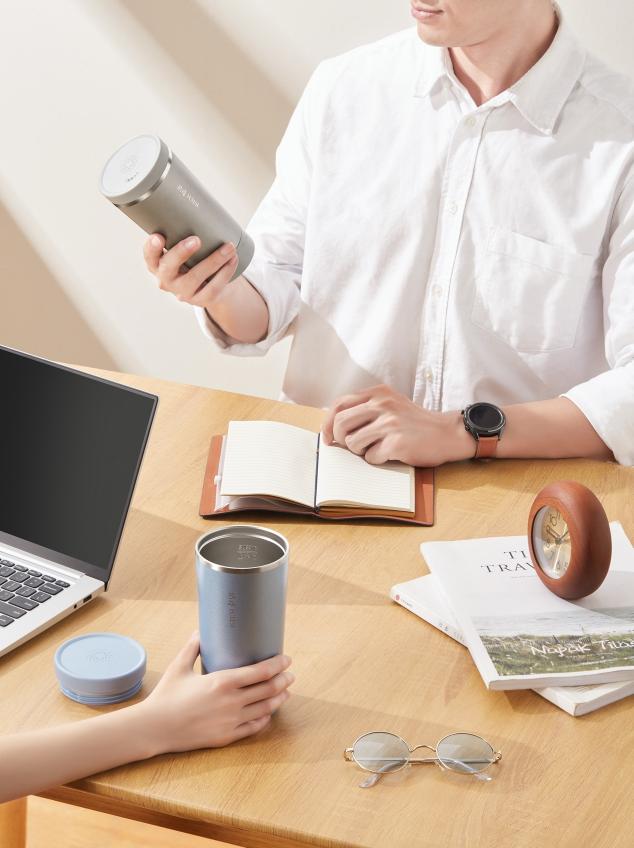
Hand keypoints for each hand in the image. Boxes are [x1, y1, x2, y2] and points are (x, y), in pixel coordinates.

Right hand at [137, 632, 293, 754]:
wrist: (154, 728)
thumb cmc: (166, 695)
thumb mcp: (179, 666)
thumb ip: (193, 647)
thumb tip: (200, 630)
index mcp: (223, 681)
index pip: (261, 672)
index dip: (278, 665)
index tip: (286, 659)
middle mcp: (231, 702)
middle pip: (268, 689)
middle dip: (284, 680)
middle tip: (290, 674)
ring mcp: (231, 721)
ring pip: (265, 709)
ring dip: (279, 699)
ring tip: (286, 692)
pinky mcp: (226, 737)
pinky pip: (253, 728)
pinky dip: (265, 719)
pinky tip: (268, 713)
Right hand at [143, 233, 238, 310]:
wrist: (210, 287)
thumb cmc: (194, 261)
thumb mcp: (185, 250)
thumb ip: (184, 233)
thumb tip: (200, 204)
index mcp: (158, 265)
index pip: (150, 257)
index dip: (151, 248)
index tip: (158, 236)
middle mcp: (167, 280)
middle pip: (169, 268)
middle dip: (181, 253)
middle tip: (195, 240)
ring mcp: (183, 292)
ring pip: (196, 277)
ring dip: (214, 260)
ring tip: (228, 247)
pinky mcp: (201, 300)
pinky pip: (214, 286)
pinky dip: (225, 271)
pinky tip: (233, 260)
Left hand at [321, 384, 472, 466]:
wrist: (446, 433)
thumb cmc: (414, 423)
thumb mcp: (390, 404)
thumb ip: (365, 408)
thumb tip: (332, 426)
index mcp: (378, 392)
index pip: (339, 404)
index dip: (327, 423)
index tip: (328, 437)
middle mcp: (382, 404)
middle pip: (340, 423)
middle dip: (339, 440)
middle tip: (348, 447)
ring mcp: (390, 423)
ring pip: (352, 442)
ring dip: (360, 451)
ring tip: (376, 448)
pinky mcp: (397, 442)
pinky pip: (371, 457)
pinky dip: (377, 459)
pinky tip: (391, 454)